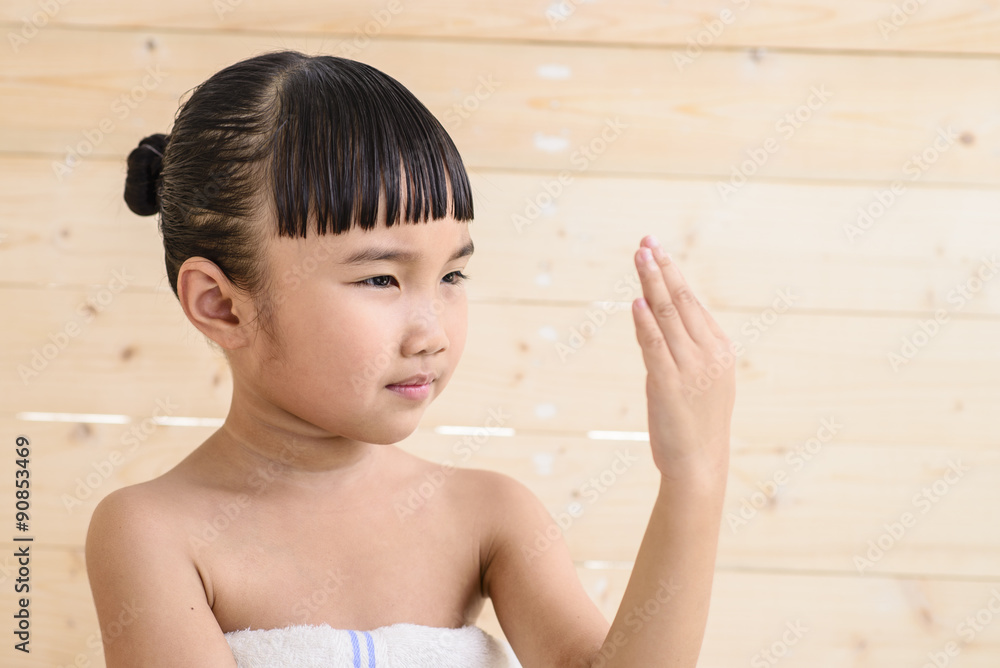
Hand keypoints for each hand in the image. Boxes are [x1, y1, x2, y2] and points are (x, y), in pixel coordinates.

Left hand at [631, 236, 734, 482]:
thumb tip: (658, 318)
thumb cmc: (698, 423)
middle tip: (646, 241)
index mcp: (720, 350)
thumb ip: (687, 348)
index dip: (673, 275)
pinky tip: (636, 301)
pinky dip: (644, 321)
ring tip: (639, 256)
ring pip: (667, 316)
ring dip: (651, 283)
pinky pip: (654, 345)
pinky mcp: (668, 384)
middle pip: (681, 301)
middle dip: (662, 268)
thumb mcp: (703, 379)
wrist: (700, 464)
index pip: (693, 303)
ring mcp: (690, 368)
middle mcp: (708, 354)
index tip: (658, 251)